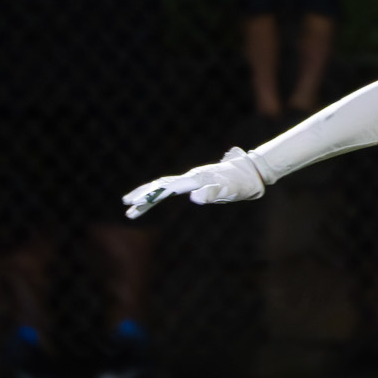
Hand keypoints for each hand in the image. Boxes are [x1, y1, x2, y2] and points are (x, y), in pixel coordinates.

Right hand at [123, 147, 267, 218]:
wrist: (251, 171)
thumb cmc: (242, 183)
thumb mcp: (231, 190)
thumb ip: (214, 193)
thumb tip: (195, 197)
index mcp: (196, 179)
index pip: (168, 188)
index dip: (151, 195)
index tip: (135, 202)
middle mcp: (191, 176)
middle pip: (161, 185)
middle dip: (143, 195)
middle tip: (126, 206)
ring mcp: (192, 178)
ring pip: (164, 185)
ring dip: (148, 195)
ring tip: (132, 206)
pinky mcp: (195, 181)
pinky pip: (172, 187)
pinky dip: (159, 193)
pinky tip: (152, 198)